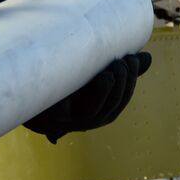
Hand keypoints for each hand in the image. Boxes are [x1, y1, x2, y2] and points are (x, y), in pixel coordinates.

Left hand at [24, 52, 151, 142]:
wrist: (30, 97)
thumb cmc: (67, 84)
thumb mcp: (92, 74)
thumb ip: (118, 69)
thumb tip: (149, 58)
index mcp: (102, 110)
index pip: (122, 99)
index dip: (130, 82)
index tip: (132, 59)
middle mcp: (89, 119)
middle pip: (111, 106)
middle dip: (120, 85)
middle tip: (119, 62)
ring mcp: (70, 121)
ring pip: (93, 113)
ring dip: (102, 94)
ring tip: (106, 74)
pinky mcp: (51, 118)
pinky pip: (63, 111)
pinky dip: (69, 101)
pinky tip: (76, 87)